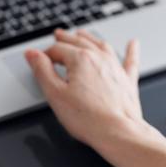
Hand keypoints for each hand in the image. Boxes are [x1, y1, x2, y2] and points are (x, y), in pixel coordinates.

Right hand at [25, 29, 149, 148]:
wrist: (119, 132)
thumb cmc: (89, 118)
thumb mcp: (55, 94)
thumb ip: (42, 71)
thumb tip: (32, 54)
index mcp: (80, 59)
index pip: (57, 49)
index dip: (45, 54)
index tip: (39, 59)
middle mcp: (99, 58)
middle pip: (78, 41)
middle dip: (65, 38)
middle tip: (58, 35)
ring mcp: (115, 68)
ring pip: (101, 45)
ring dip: (89, 37)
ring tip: (81, 34)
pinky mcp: (127, 80)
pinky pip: (130, 60)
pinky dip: (130, 50)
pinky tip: (133, 43)